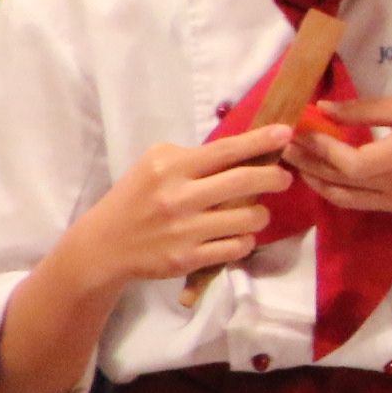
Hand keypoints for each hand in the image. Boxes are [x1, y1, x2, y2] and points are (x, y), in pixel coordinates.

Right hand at [67, 126, 290, 287]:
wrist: (105, 245)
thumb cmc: (135, 198)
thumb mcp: (155, 165)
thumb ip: (192, 157)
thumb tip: (242, 150)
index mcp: (170, 168)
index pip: (225, 150)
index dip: (259, 141)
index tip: (286, 133)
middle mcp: (179, 197)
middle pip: (245, 182)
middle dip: (274, 178)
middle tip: (283, 178)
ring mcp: (185, 230)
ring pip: (249, 218)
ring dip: (261, 214)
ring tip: (254, 212)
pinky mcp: (188, 259)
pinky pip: (238, 247)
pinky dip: (245, 240)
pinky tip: (237, 235)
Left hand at [291, 97, 391, 215]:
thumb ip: (368, 109)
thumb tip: (324, 109)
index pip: (352, 161)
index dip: (322, 148)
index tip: (302, 127)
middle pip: (340, 179)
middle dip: (307, 160)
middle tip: (284, 141)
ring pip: (341, 195)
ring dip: (313, 177)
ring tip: (293, 158)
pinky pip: (353, 201)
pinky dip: (330, 189)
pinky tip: (317, 174)